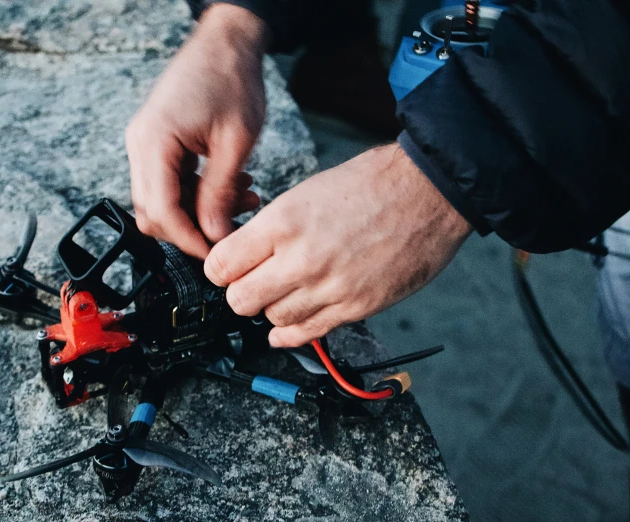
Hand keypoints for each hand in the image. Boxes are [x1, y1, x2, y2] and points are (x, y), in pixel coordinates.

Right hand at [125, 4, 268, 258]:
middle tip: (228, 231)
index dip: (188, 239)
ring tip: (242, 200)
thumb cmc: (231, 78)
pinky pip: (170, 182)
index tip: (215, 253)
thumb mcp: (235, 143)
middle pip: (152, 212)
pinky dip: (197, 193)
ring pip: (161, 200)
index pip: (161, 211)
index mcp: (154, 142)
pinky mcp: (158, 142)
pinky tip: (230, 187)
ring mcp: (146, 143)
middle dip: (191, 229)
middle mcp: (140, 144)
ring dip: (198, 210)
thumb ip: (221, 193)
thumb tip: (215, 235)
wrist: (227, 42)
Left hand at [204, 143, 472, 346]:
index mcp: (283, 222)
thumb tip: (246, 255)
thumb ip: (272, 229)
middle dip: (241, 293)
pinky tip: (289, 323)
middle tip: (252, 282)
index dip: (219, 268)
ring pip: (271, 319)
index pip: (220, 266)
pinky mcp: (354, 308)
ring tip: (286, 292)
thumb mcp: (305, 192)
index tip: (227, 268)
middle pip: (240, 300)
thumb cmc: (370, 184)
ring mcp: (329, 287)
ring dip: (272, 309)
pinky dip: (291, 333)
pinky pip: (305, 334)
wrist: (427, 192)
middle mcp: (301, 259)